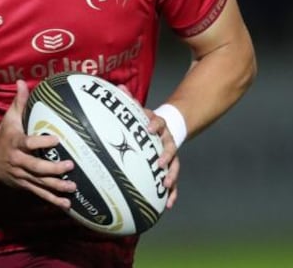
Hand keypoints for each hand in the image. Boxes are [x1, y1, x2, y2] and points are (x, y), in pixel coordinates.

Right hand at [0, 79, 76, 208]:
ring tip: (72, 187)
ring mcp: (21, 176)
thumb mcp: (9, 118)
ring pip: (40, 183)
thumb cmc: (2, 136)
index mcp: (15, 143)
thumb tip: (22, 81)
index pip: (28, 143)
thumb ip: (19, 102)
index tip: (55, 138)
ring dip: (57, 187)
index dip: (41, 142)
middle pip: (36, 167)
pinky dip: (53, 200)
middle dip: (53, 168)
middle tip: (70, 165)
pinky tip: (67, 205)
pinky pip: (40, 194)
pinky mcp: (25, 186)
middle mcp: (18, 161)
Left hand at [116, 84, 179, 209]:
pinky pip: (173, 181)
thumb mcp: (139, 111)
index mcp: (159, 126)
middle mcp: (168, 141)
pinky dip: (172, 193)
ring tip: (165, 185)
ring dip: (171, 176)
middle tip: (159, 162)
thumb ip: (130, 101)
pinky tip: (168, 205)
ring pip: (174, 166)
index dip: (154, 124)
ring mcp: (171, 155)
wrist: (168, 128)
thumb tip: (118, 86)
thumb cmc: (146, 122)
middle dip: (166, 155)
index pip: (159, 123)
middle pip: (170, 147)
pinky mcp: (171, 167)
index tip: (149, 128)